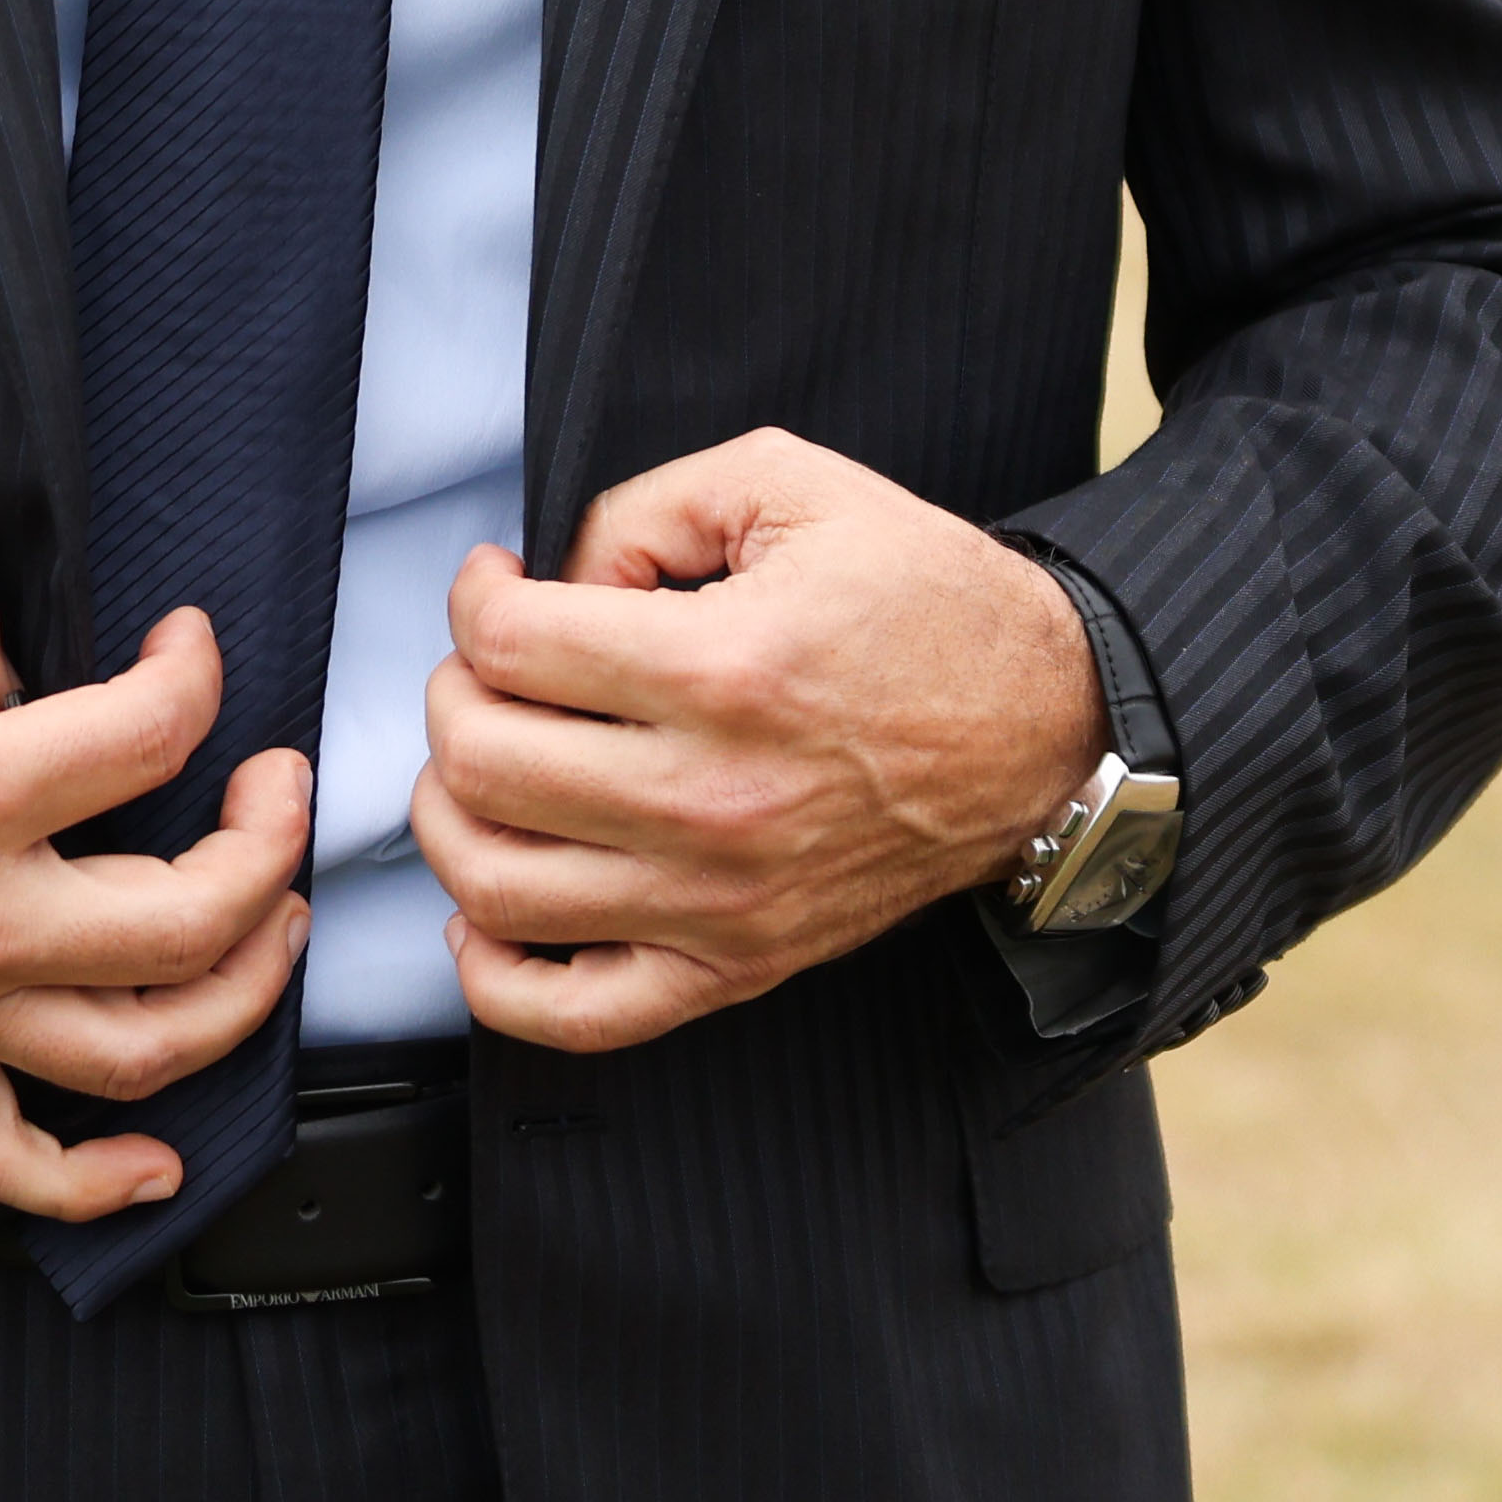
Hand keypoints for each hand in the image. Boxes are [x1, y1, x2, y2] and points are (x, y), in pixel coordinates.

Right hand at [0, 504, 309, 1221]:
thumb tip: (15, 658)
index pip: (145, 739)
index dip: (194, 675)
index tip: (184, 644)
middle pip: (189, 920)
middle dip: (270, 842)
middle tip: (273, 779)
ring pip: (137, 1051)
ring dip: (242, 993)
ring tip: (273, 919)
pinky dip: (92, 1182)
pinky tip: (158, 1164)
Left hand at [414, 431, 1099, 1055]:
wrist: (1048, 724)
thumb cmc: (922, 602)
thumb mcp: (791, 486)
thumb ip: (642, 509)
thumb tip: (549, 579)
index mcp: (726, 669)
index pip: (507, 646)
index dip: (476, 598)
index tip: (498, 587)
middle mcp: (715, 799)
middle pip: (482, 763)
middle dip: (454, 696)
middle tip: (491, 668)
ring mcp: (723, 901)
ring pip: (497, 886)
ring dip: (453, 815)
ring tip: (487, 764)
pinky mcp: (739, 967)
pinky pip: (576, 1015)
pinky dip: (496, 974)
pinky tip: (489, 911)